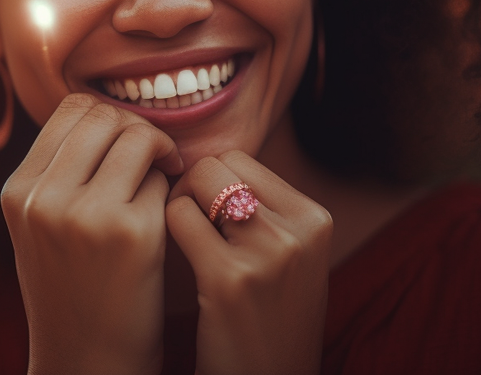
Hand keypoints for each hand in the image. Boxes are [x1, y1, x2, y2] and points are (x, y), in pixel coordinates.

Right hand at [1, 93, 184, 374]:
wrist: (85, 361)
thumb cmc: (71, 288)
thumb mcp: (39, 226)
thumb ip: (58, 172)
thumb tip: (102, 116)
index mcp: (18, 190)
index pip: (71, 110)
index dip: (108, 119)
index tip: (124, 147)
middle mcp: (45, 197)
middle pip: (106, 116)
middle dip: (136, 132)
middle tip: (154, 160)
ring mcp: (86, 214)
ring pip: (137, 137)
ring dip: (157, 153)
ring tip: (163, 180)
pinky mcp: (131, 234)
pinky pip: (162, 180)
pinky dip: (170, 190)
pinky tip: (167, 216)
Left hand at [166, 150, 333, 374]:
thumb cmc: (266, 320)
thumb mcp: (290, 260)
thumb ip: (264, 211)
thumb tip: (208, 164)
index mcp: (315, 219)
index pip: (242, 160)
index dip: (212, 181)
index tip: (204, 216)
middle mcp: (298, 230)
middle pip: (219, 164)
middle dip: (192, 187)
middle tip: (186, 226)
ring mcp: (267, 253)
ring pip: (198, 182)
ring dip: (178, 204)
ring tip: (183, 242)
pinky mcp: (230, 278)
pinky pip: (179, 217)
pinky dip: (165, 229)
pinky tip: (171, 258)